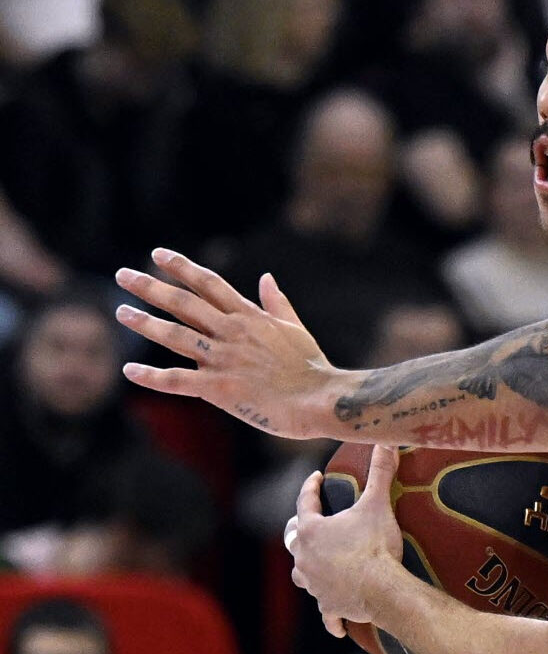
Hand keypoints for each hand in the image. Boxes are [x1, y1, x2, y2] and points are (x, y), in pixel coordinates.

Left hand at [115, 248, 344, 438]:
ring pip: (175, 336)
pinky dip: (152, 376)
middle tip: (122, 275)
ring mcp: (224, 360)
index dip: (182, 267)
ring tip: (121, 312)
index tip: (158, 254)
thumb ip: (277, 303)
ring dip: (145, 323)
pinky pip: (178, 381)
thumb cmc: (311, 367)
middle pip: (184, 303)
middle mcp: (233, 333)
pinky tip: (129, 371)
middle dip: (151, 287)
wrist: (320, 399)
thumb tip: (267, 277)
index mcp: (250, 317)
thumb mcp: (295, 328)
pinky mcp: (219, 389)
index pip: (209, 284)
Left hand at [287, 445, 404, 629]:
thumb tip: (385, 443)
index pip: (305, 502)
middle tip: (309, 524)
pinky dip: (331, 616)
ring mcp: (314, 583)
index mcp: (311, 530)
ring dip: (307, 567)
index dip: (310, 487)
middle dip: (300, 530)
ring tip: (314, 564)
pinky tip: (336, 625)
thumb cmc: (373, 545)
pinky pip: (325, 612)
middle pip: (294, 540)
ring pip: (301, 573)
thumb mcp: (377, 504)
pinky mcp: (328, 604)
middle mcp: (304, 557)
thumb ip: (380, 472)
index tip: (315, 477)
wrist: (381, 588)